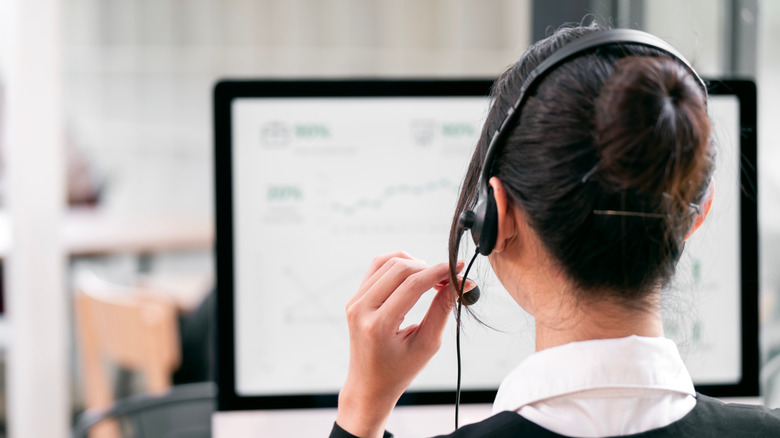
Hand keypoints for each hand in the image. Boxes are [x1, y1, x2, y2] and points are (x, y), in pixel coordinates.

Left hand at [336, 252, 462, 437]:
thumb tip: (461, 283)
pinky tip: (414, 275)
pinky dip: (398, 264)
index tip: (459, 267)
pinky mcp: (355, 297)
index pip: (412, 286)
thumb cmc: (399, 370)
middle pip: (399, 268)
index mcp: (378, 325)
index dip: (439, 272)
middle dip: (428, 267)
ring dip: (414, 264)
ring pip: (387, 262)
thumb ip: (442, 309)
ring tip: (432, 279)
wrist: (369, 384)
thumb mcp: (427, 344)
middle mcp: (361, 309)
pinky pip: (377, 267)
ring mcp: (354, 301)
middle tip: (448, 278)